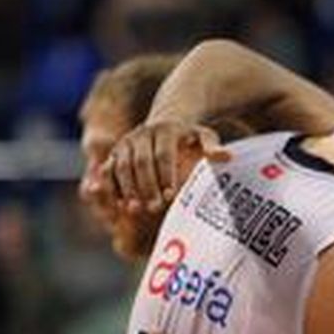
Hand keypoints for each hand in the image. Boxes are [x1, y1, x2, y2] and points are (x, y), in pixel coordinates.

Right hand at [105, 120, 231, 217]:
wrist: (165, 123)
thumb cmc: (189, 137)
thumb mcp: (204, 137)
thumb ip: (212, 147)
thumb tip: (226, 157)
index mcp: (165, 130)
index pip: (164, 153)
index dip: (166, 175)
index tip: (171, 195)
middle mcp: (141, 134)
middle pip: (141, 161)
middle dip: (147, 185)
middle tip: (154, 208)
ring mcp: (125, 143)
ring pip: (121, 166)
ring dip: (127, 188)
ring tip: (134, 209)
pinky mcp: (114, 154)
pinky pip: (107, 171)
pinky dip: (110, 188)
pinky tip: (117, 206)